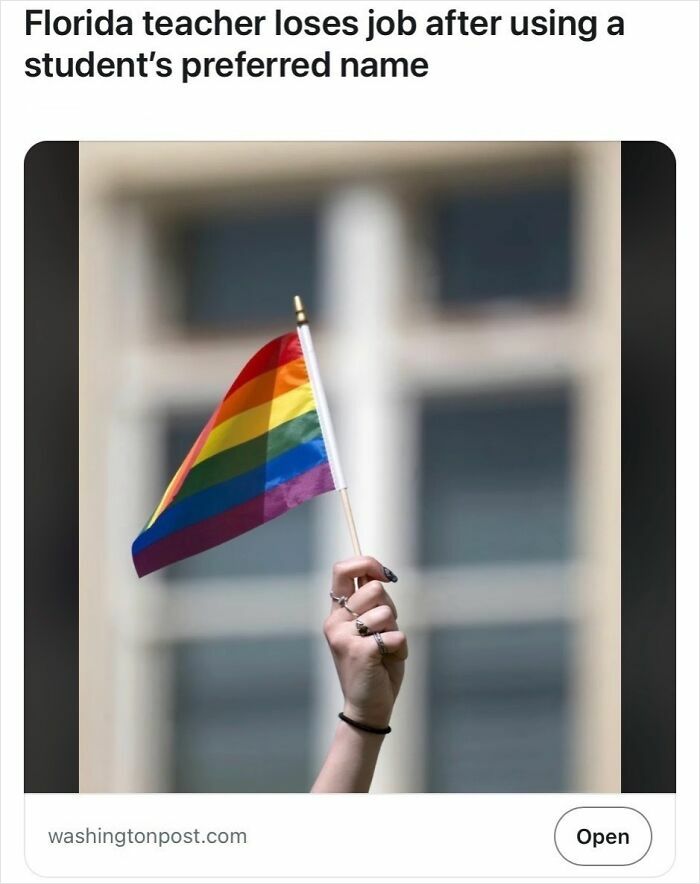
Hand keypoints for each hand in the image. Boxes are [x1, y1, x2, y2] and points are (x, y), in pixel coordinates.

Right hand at [323, 556, 407, 728]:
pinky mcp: (359, 652)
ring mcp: (343, 637)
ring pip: (387, 612)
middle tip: (384, 632)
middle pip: (374, 588)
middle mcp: (334, 622)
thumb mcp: (371, 627)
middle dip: (390, 608)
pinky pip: (396, 636)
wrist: (369, 707)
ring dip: (395, 631)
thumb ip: (371, 602)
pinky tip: (387, 662)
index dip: (366, 563)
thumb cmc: (375, 664)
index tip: (384, 574)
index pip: (341, 570)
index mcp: (336, 613)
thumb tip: (379, 573)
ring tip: (385, 650)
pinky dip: (400, 649)